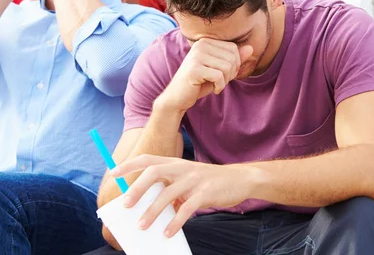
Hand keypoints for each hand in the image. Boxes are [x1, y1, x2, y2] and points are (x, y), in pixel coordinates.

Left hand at [112, 155, 250, 236]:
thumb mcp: (188, 179)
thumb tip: (149, 209)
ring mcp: (194, 180)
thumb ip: (170, 188)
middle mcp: (183, 168)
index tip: (114, 172)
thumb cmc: (209, 182)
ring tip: (142, 226)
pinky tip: (167, 233)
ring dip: (152, 211)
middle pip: (154, 172)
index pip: (148, 159)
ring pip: (167, 194)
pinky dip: (175, 222)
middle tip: (126, 205)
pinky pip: (186, 209)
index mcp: (176, 163)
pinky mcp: (205, 193)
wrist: (240, 179)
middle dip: (137, 188)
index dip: (130, 164)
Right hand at [158, 38, 252, 112]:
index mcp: (206, 42)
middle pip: (232, 58)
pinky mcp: (194, 69)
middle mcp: (200, 45)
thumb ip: (235, 58)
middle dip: (231, 73)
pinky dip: (220, 86)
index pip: (234, 48)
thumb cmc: (201, 82)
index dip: (235, 64)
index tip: (225, 74)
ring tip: (216, 84)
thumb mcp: (220, 69)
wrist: (178, 97)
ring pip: (227, 67)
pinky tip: (213, 89)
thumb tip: (251, 48)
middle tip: (220, 81)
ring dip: (225, 81)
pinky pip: (219, 76)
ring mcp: (196, 56)